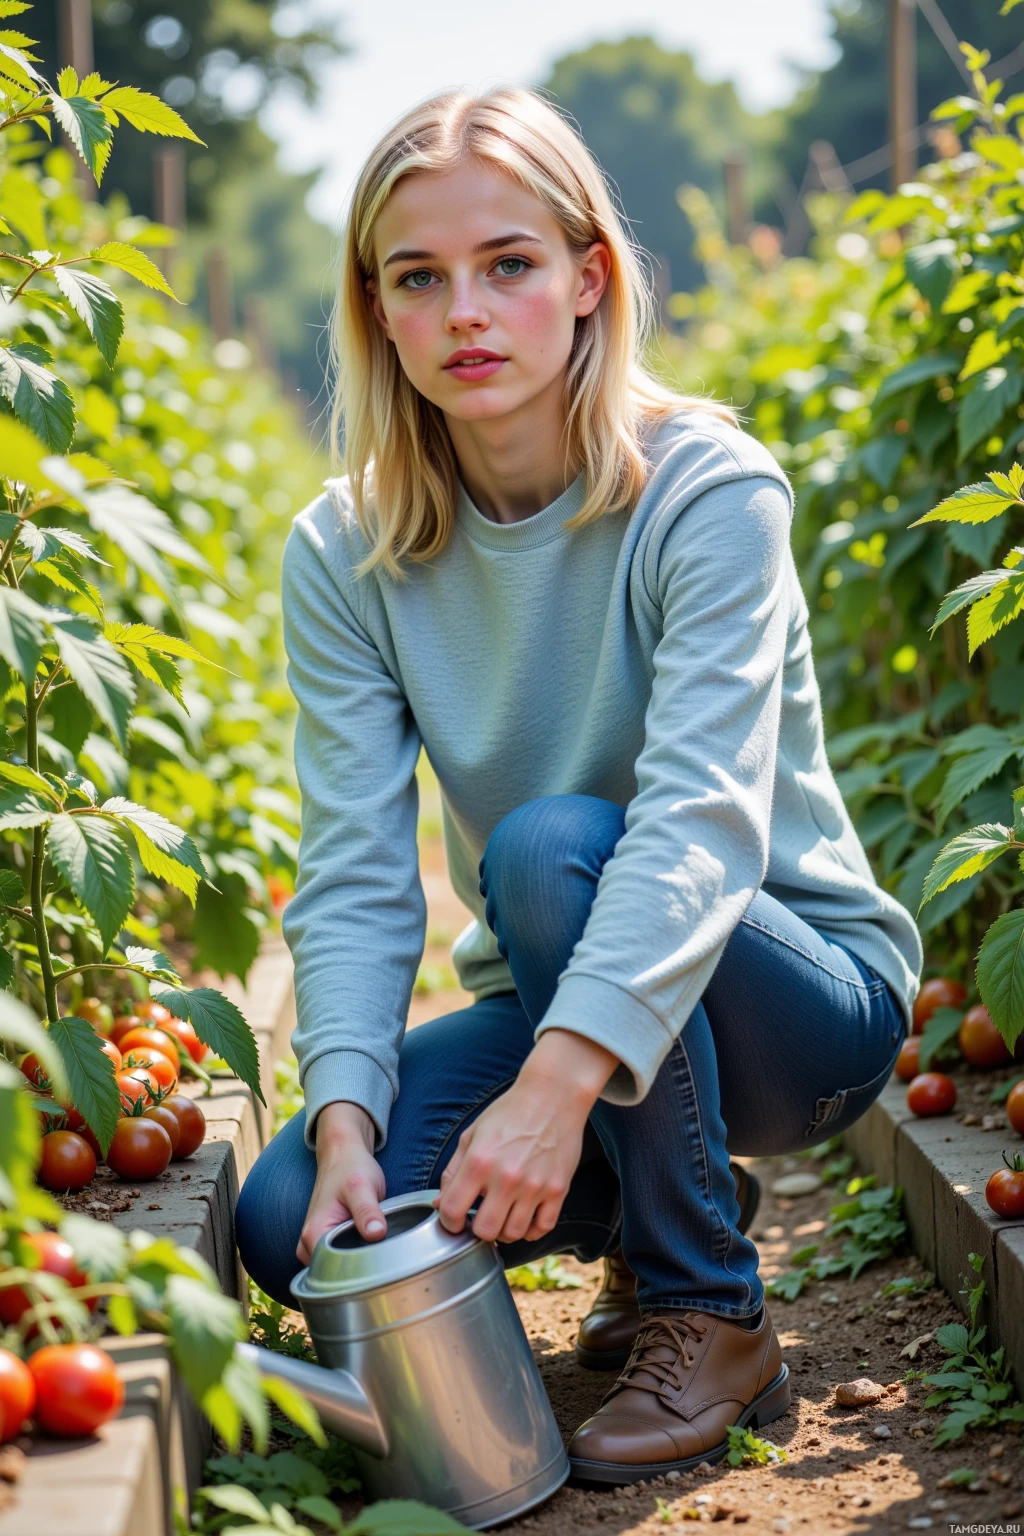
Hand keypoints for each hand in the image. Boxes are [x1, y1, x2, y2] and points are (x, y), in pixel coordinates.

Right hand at [297, 1101, 386, 1264]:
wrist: (344, 1154)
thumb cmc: (351, 1168)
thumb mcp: (362, 1186)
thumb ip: (367, 1210)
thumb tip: (375, 1233)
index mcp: (313, 1235)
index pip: (329, 1274)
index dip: (355, 1276)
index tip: (380, 1273)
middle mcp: (308, 1245)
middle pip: (331, 1278)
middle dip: (357, 1276)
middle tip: (386, 1267)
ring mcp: (315, 1246)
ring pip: (335, 1272)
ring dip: (356, 1269)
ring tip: (381, 1259)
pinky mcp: (325, 1244)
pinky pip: (338, 1263)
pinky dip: (354, 1261)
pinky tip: (373, 1254)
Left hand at [433, 1029, 617, 1245]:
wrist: (552, 1096)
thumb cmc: (510, 1112)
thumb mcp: (472, 1135)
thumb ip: (453, 1171)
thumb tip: (440, 1203)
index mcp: (479, 1162)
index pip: (453, 1211)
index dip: (448, 1222)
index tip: (454, 1219)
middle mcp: (507, 1178)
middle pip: (485, 1231)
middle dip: (477, 1229)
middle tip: (481, 1217)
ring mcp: (535, 1186)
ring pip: (514, 1234)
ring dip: (504, 1230)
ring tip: (503, 1215)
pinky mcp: (558, 1189)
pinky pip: (543, 1228)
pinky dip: (531, 1229)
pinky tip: (525, 1216)